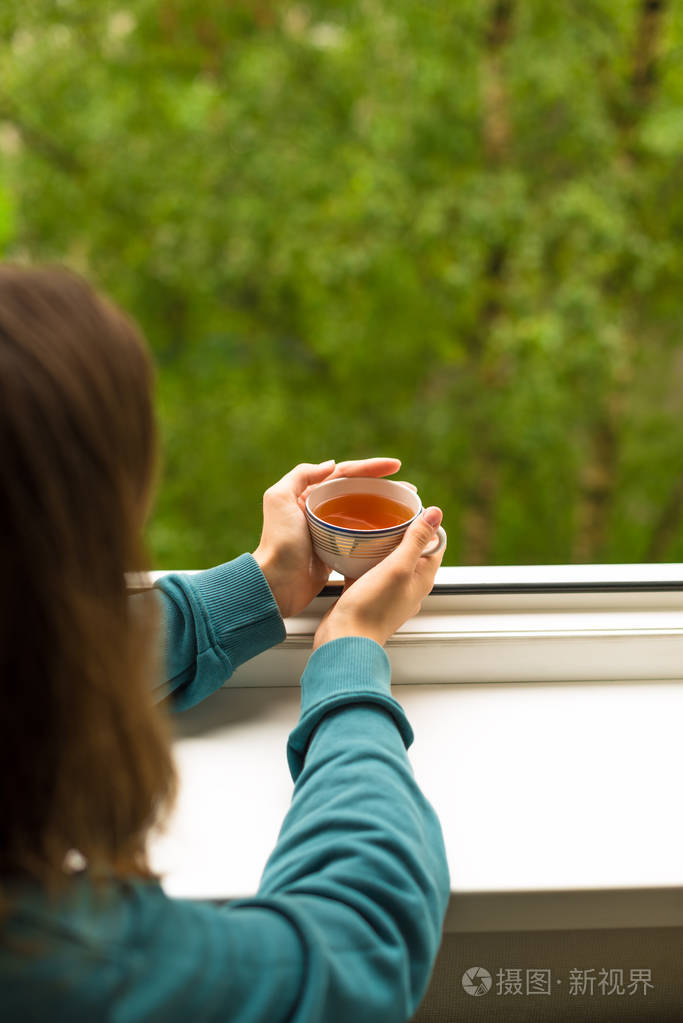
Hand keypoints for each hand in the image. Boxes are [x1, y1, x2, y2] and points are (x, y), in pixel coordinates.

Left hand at [253, 457, 409, 618]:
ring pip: (363, 513)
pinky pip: (362, 536)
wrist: (277, 583)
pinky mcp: (336, 550)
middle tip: (409, 490)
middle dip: (385, 487)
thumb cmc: (278, 543)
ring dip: (385, 508)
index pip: (345, 473)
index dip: (371, 467)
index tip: (395, 466)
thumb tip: (331, 465)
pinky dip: (378, 532)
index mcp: (308, 494)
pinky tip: (394, 533)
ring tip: (407, 508)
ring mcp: (330, 530)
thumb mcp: (279, 499)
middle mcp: (319, 509)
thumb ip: (300, 475)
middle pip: (359, 491)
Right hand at [313, 507, 444, 648]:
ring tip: (366, 525)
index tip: (410, 507)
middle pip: (410, 550)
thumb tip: (436, 513)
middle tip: (385, 512)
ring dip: (379, 543)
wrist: (344, 640)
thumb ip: (416, 540)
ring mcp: (387, 592)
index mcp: (422, 578)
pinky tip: (349, 548)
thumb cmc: (372, 608)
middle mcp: (408, 586)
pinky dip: (362, 558)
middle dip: (400, 530)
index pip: (434, 544)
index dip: (426, 524)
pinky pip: (368, 570)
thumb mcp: (397, 567)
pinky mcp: (366, 595)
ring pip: (387, 559)